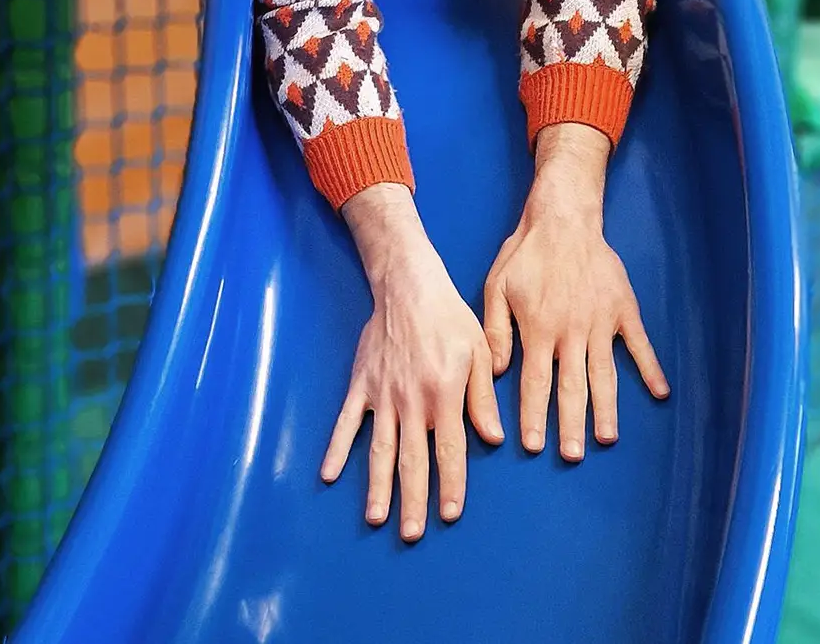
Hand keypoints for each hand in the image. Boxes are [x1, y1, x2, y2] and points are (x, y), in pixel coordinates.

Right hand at [321, 184, 503, 540]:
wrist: (407, 284)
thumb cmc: (449, 316)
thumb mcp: (478, 352)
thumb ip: (482, 398)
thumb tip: (492, 437)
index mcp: (444, 394)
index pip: (449, 451)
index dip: (450, 484)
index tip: (449, 515)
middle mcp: (412, 402)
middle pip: (412, 459)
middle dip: (413, 500)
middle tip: (412, 534)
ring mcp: (382, 395)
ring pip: (379, 449)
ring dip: (377, 486)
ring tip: (375, 518)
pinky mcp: (361, 384)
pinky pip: (346, 422)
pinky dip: (336, 448)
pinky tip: (327, 474)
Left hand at [482, 125, 668, 460]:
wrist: (564, 217)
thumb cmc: (525, 253)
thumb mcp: (496, 287)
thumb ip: (495, 331)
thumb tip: (492, 371)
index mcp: (539, 328)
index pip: (536, 382)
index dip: (534, 415)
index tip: (534, 446)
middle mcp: (572, 331)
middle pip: (572, 387)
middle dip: (571, 424)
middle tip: (573, 455)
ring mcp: (601, 322)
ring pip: (605, 374)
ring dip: (606, 408)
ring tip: (607, 437)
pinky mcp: (622, 309)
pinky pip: (639, 344)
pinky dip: (650, 369)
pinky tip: (659, 394)